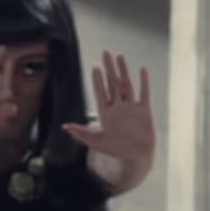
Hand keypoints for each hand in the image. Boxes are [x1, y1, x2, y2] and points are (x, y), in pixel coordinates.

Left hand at [61, 51, 154, 169]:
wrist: (136, 158)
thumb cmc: (116, 151)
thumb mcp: (96, 141)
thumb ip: (81, 132)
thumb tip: (64, 126)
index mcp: (106, 113)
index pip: (101, 92)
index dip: (98, 80)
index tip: (95, 67)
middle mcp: (118, 107)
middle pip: (113, 83)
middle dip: (109, 68)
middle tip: (105, 52)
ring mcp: (131, 107)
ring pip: (127, 84)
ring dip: (123, 71)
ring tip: (120, 56)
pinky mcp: (144, 110)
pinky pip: (144, 93)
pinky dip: (144, 82)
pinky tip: (142, 70)